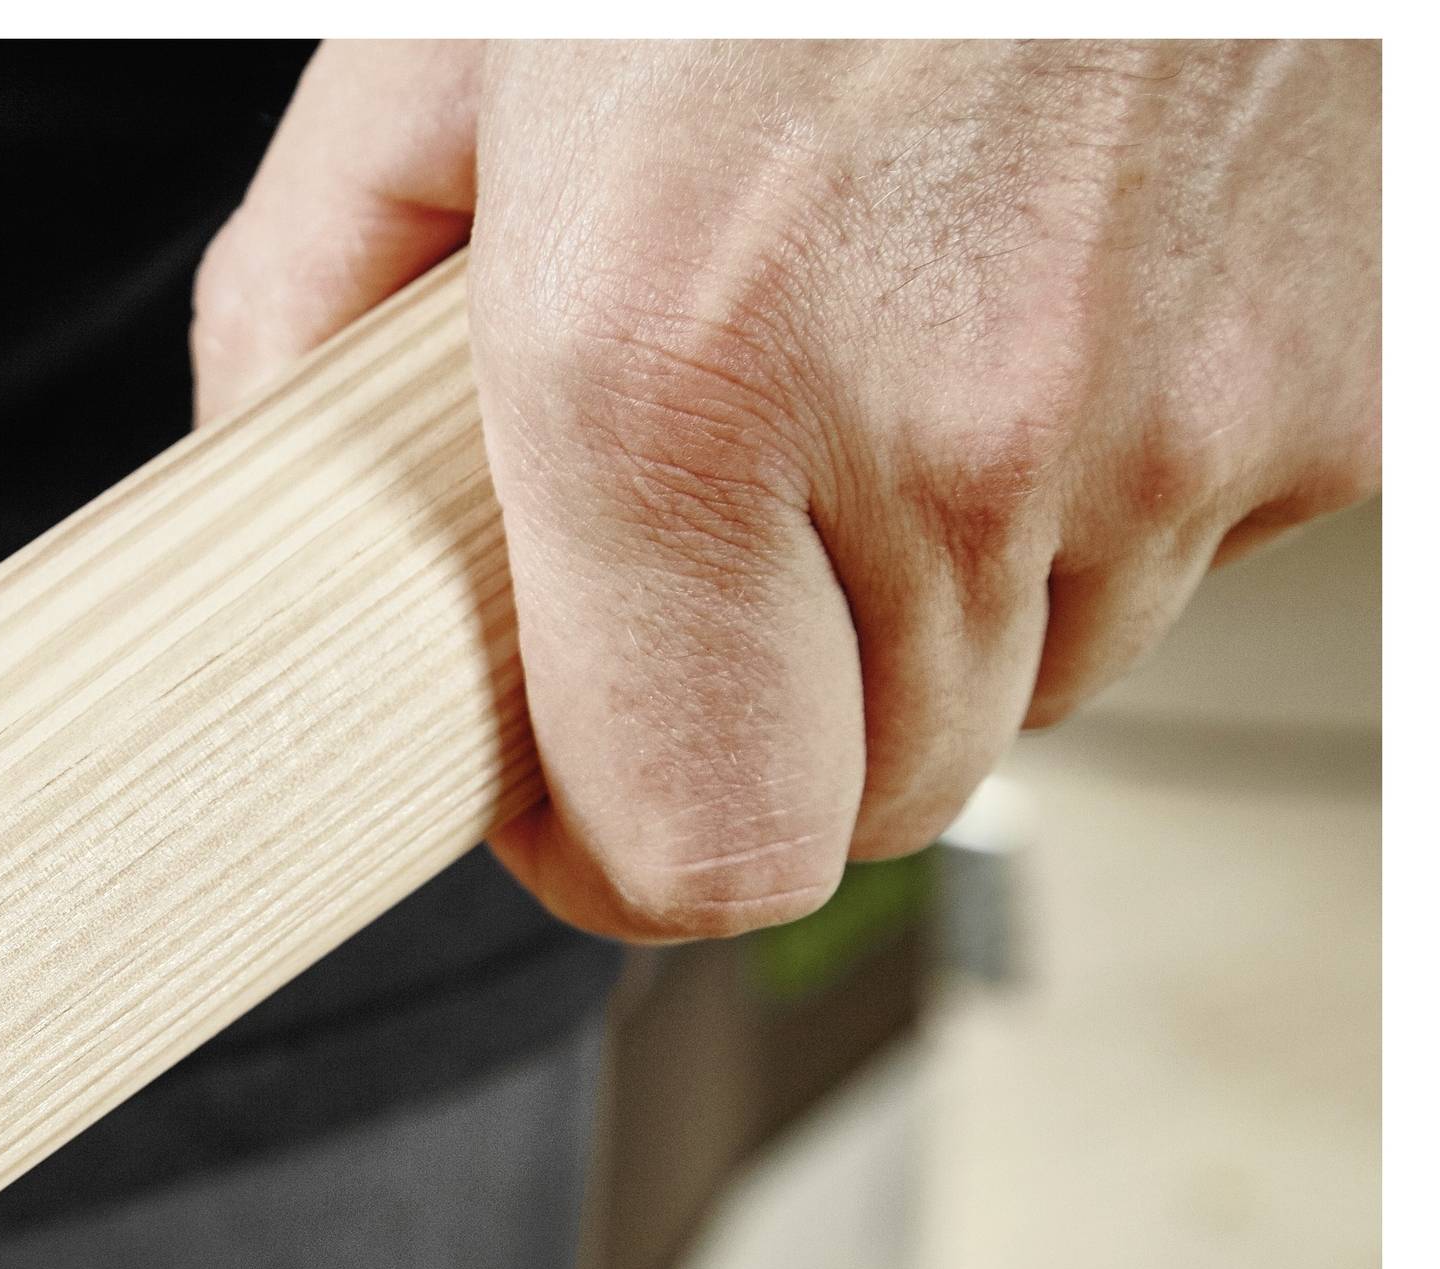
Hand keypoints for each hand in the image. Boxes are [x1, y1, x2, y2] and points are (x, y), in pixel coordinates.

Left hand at [193, 41, 1379, 939]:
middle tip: (711, 548)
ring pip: (1026, 689)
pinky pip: (1184, 554)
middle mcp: (946, 431)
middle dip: (765, 720)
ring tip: (883, 359)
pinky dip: (1103, 483)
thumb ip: (313, 294)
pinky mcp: (1350, 388)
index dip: (610, 852)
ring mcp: (1179, 418)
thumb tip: (269, 484)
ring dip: (932, 598)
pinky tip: (1044, 293)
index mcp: (665, 369)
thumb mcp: (453, 37)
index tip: (568, 784)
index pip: (690, 855)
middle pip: (866, 801)